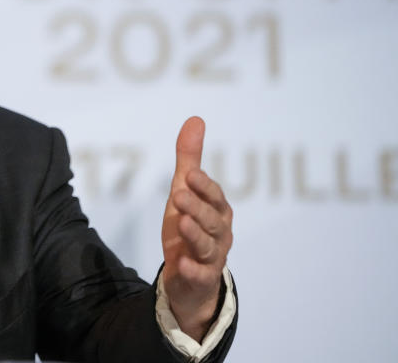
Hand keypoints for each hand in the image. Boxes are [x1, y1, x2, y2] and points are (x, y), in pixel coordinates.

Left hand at [160, 116, 232, 340]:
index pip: (214, 196)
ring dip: (195, 234)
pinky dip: (192, 269)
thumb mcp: (184, 191)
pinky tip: (181, 263)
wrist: (188, 275)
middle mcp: (220, 232)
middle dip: (197, 207)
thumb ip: (189, 159)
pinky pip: (200, 274)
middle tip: (178, 195)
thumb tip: (195, 119)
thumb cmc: (189, 226)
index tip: (189, 175)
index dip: (204, 186)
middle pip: (211, 219)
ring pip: (207, 245)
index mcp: (218, 210)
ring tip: (182, 223)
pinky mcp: (201, 277)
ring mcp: (212, 256)